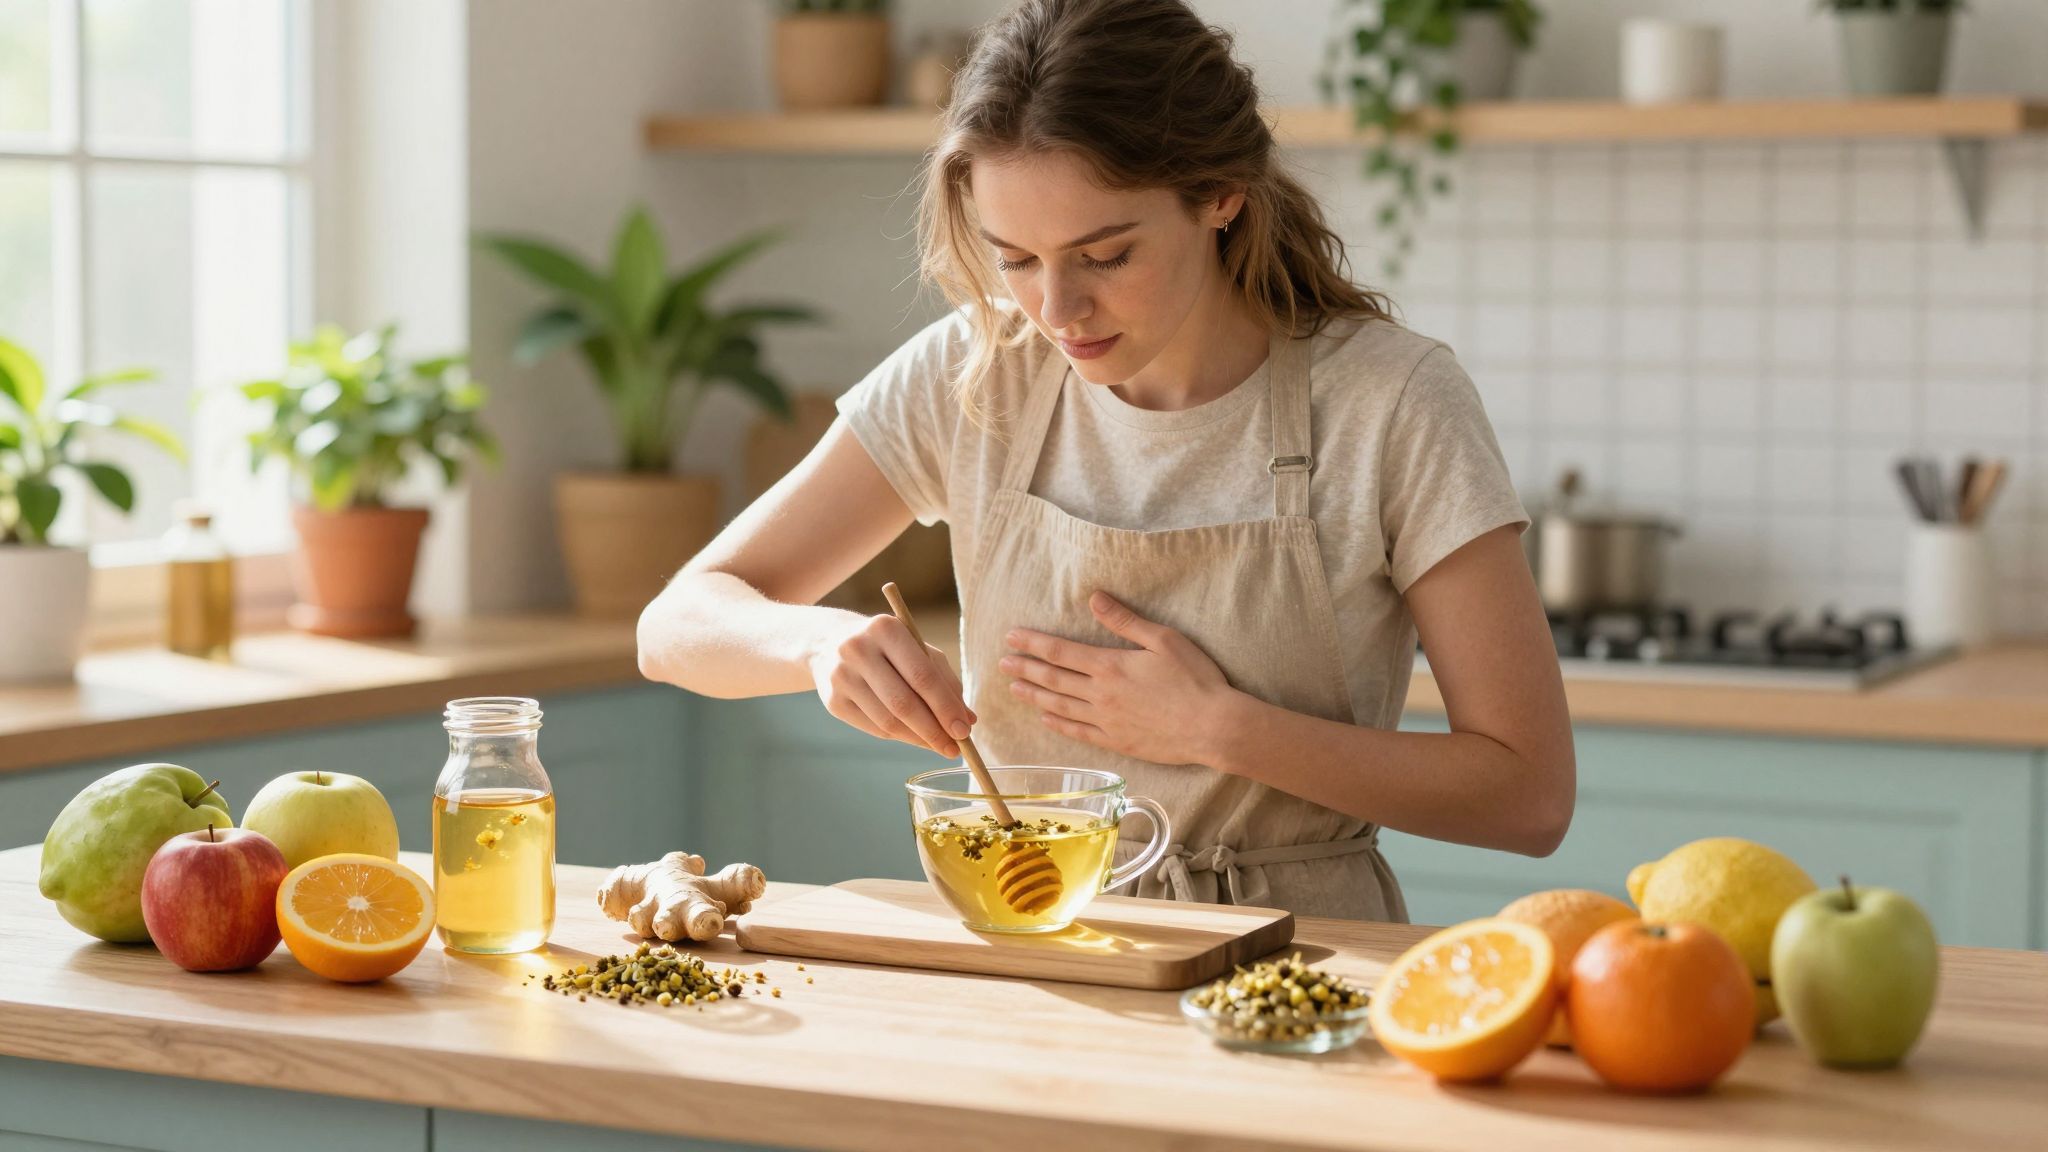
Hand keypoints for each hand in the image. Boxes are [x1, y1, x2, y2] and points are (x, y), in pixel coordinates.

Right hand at [809, 613, 975, 757]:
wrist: (829, 642)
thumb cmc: (887, 646)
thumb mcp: (918, 650)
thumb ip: (945, 681)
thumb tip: (968, 720)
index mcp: (886, 629)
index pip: (922, 676)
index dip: (945, 707)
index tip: (964, 731)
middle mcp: (859, 650)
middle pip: (903, 703)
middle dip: (934, 730)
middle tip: (954, 748)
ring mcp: (841, 676)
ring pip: (888, 721)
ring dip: (918, 739)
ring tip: (938, 745)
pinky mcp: (833, 701)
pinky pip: (874, 728)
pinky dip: (899, 737)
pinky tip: (915, 738)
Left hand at [1000, 591, 1239, 766]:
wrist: (1214, 727)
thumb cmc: (1195, 679)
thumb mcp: (1163, 639)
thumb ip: (1124, 620)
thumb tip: (1094, 598)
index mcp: (1110, 665)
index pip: (1060, 652)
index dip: (1033, 643)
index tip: (1011, 637)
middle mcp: (1101, 694)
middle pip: (1053, 680)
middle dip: (1025, 669)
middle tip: (1002, 663)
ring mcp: (1107, 721)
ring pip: (1060, 707)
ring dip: (1034, 697)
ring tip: (1014, 689)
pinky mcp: (1117, 742)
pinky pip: (1079, 733)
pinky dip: (1059, 725)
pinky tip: (1046, 719)